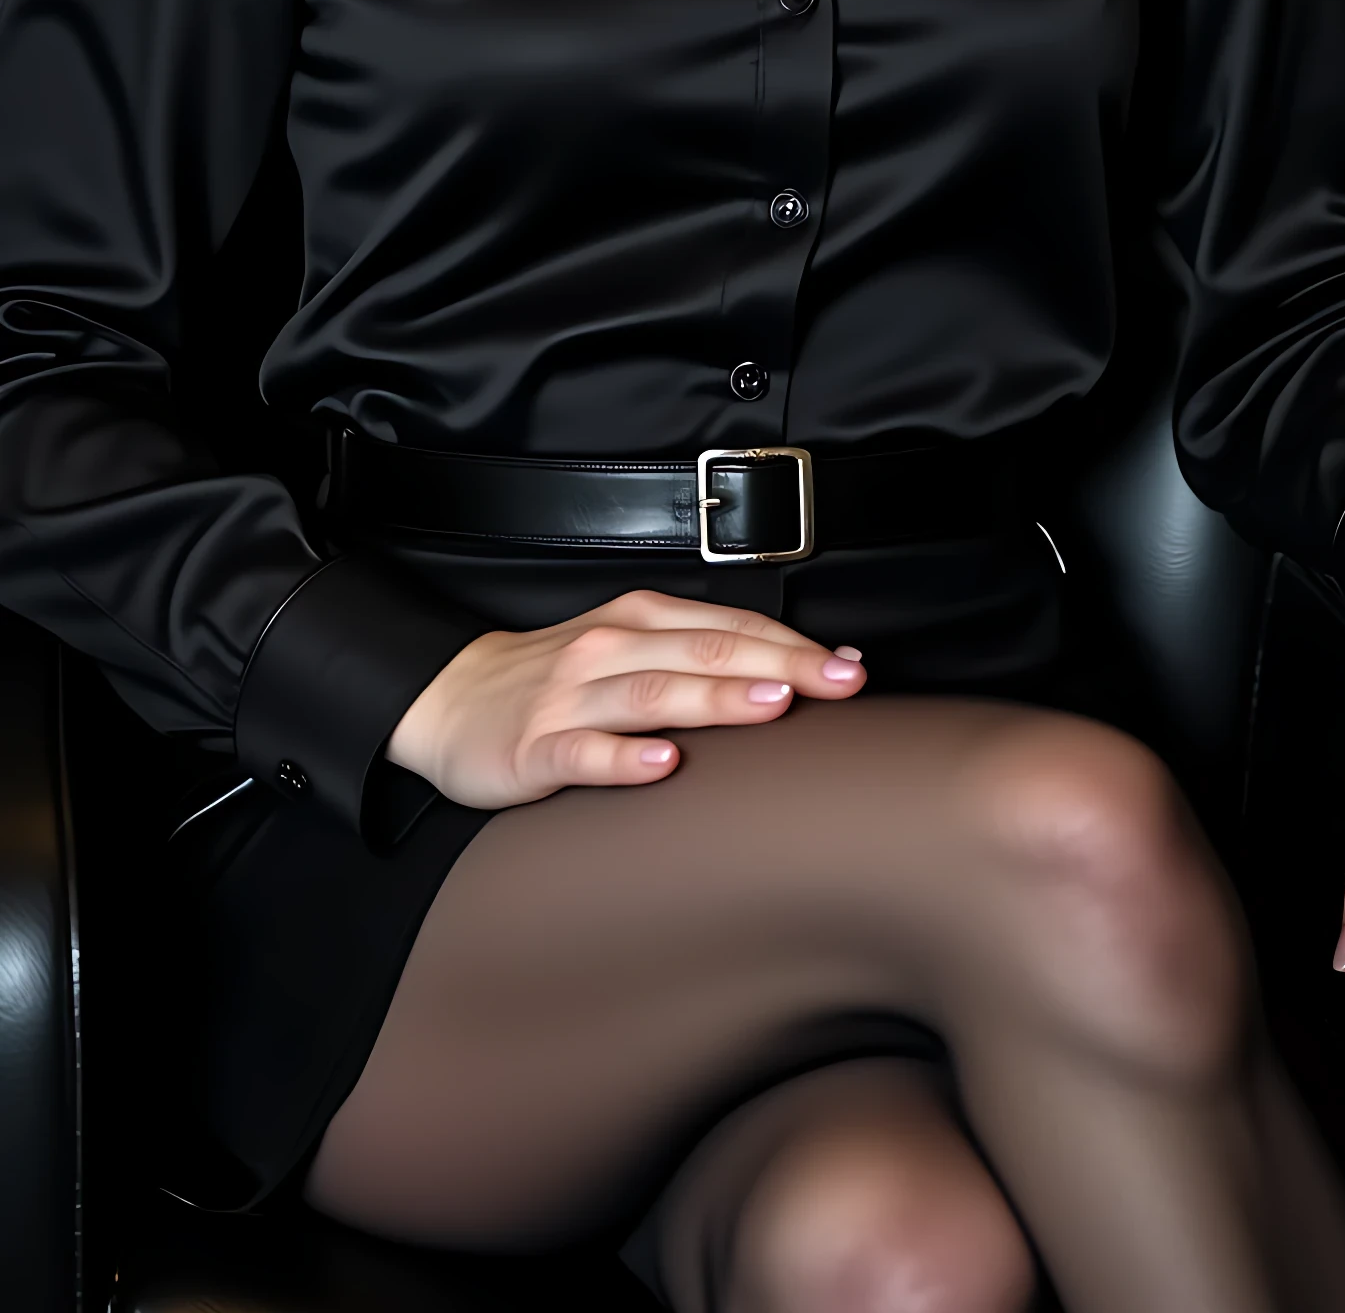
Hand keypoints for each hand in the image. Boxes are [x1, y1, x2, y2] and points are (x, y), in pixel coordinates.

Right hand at [385, 587, 866, 808]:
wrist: (453, 699)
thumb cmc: (558, 680)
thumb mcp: (630, 650)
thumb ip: (701, 658)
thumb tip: (797, 675)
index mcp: (640, 621)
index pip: (730, 627)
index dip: (793, 646)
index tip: (850, 668)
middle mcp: (610, 648)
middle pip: (705, 652)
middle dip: (777, 666)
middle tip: (838, 684)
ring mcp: (571, 697)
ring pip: (653, 692)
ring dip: (715, 697)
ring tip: (769, 707)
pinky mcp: (535, 746)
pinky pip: (584, 751)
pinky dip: (624, 756)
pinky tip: (662, 763)